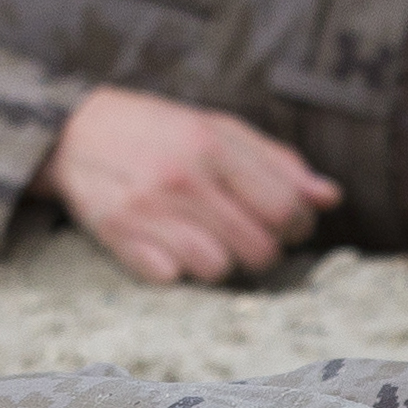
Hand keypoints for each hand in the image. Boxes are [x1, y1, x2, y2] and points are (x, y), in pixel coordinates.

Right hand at [35, 86, 338, 284]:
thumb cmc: (162, 131)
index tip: (290, 222)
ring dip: (222, 261)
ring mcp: (148, 211)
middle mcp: (183, 179)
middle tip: (251, 234)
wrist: (76, 132)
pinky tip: (172, 245)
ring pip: (218, 269)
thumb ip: (278, 162)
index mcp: (215, 146)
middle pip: (259, 249)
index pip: (286, 208)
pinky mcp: (118, 238)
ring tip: (210, 239)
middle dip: (265, 249)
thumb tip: (330, 197)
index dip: (299, 224)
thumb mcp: (221, 129)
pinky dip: (178, 269)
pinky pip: (172, 278)